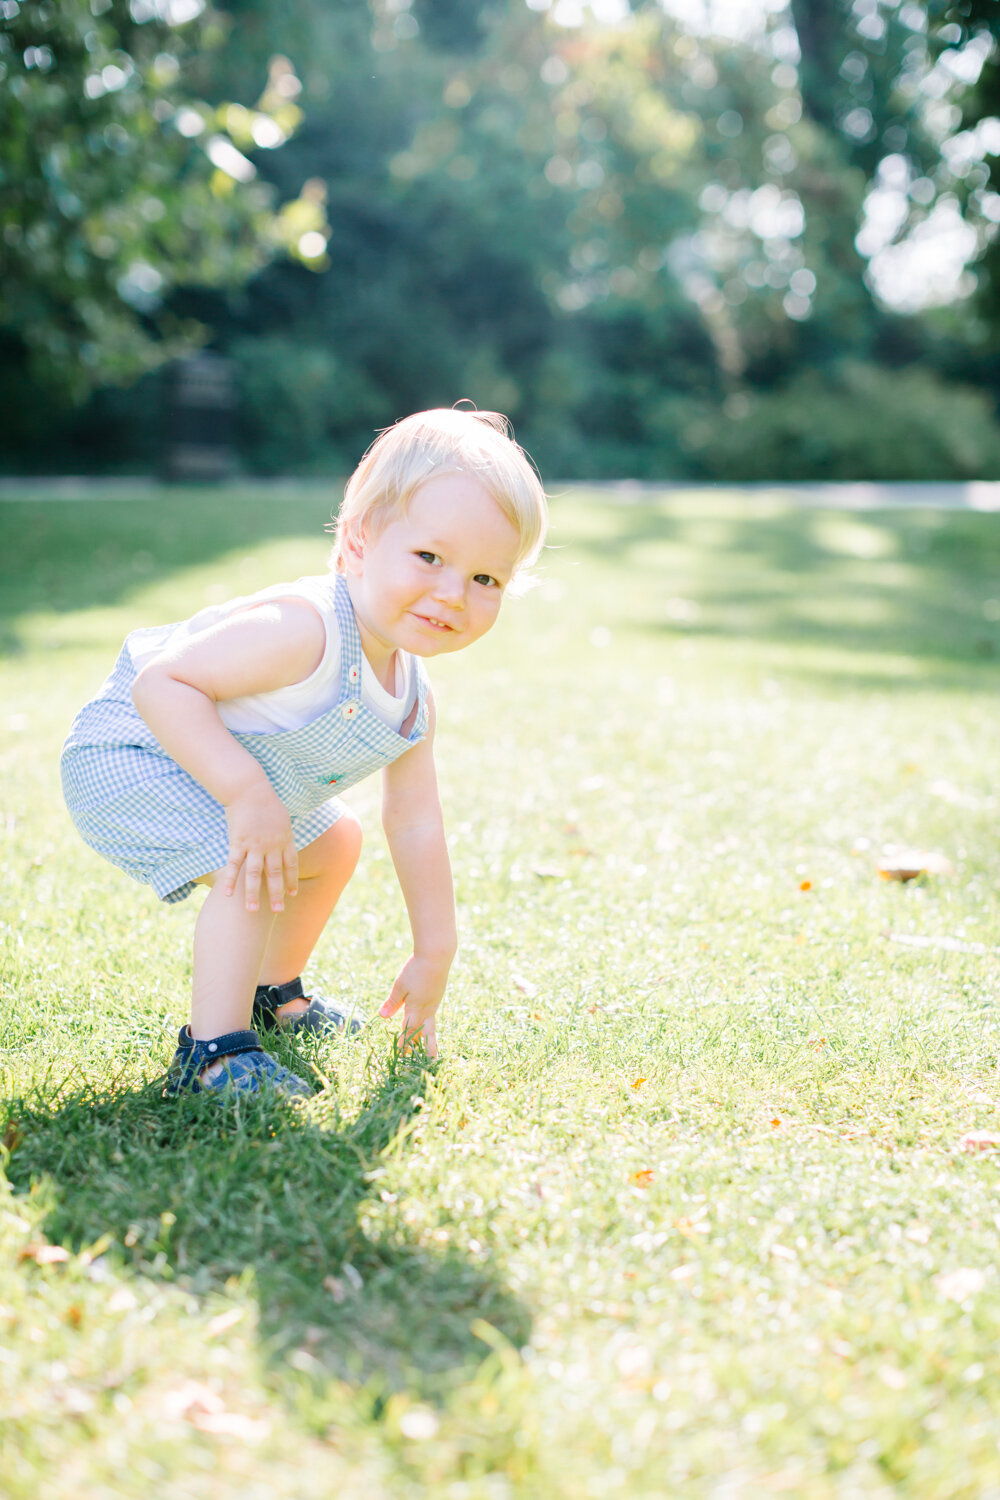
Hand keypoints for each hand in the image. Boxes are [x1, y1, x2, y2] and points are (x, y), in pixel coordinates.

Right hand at [221, 781, 297, 912]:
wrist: (249, 788)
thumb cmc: (266, 801)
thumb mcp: (283, 818)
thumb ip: (284, 834)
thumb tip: (288, 844)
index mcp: (285, 839)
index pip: (291, 864)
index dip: (291, 880)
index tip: (292, 894)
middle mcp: (272, 845)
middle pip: (275, 873)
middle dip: (277, 893)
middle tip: (278, 911)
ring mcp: (255, 845)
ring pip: (255, 874)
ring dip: (253, 893)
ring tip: (251, 910)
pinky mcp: (238, 842)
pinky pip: (234, 865)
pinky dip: (231, 880)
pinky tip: (227, 894)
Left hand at [378, 954, 450, 1057]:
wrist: (437, 955)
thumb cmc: (416, 969)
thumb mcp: (400, 986)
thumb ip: (392, 1002)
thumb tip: (382, 1017)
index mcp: (416, 1009)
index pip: (409, 1031)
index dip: (404, 1043)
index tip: (400, 1055)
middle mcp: (428, 1008)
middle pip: (426, 1033)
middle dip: (426, 1048)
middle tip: (429, 1063)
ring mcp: (435, 1001)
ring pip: (430, 1024)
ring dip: (428, 1037)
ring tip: (429, 1048)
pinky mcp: (437, 994)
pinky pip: (432, 1014)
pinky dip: (429, 1022)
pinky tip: (425, 1020)